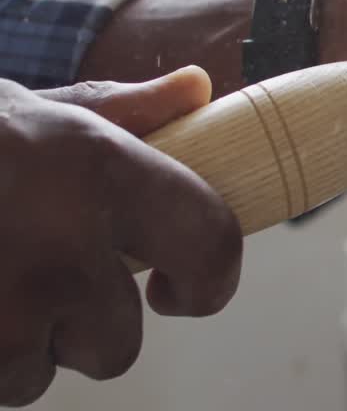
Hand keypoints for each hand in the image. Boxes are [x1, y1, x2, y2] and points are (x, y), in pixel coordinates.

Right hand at [0, 69, 241, 405]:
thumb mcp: (29, 109)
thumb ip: (118, 113)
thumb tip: (196, 90)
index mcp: (100, 167)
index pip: (209, 242)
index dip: (210, 280)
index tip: (177, 290)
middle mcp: (63, 241)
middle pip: (117, 340)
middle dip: (78, 327)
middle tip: (29, 280)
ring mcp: (4, 307)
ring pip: (39, 373)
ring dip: (10, 347)